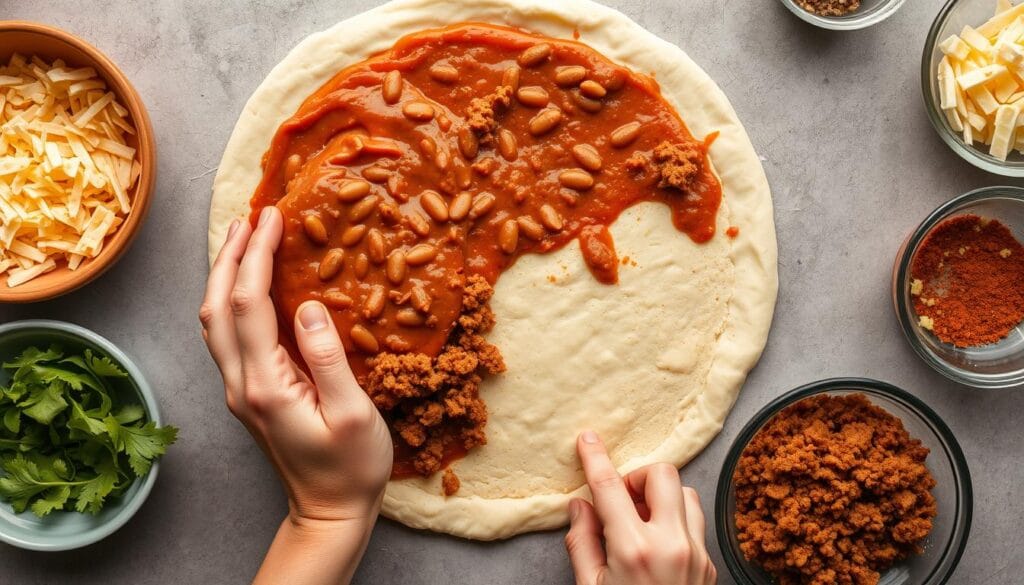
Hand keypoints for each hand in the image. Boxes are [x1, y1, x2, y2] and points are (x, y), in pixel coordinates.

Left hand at [200, 205, 392, 522]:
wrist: (329, 512)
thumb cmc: (350, 468)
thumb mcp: (353, 414)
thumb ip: (328, 358)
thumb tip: (307, 306)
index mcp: (266, 385)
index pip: (249, 304)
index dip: (257, 255)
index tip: (274, 218)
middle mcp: (242, 385)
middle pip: (216, 307)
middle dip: (229, 257)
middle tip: (250, 217)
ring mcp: (241, 391)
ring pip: (214, 322)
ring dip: (224, 276)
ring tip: (244, 240)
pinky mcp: (249, 395)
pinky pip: (229, 336)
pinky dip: (232, 300)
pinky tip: (251, 286)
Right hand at [565, 431, 716, 584]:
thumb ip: (581, 543)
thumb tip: (581, 507)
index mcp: (634, 550)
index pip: (610, 487)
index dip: (595, 458)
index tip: (588, 440)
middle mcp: (672, 546)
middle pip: (663, 474)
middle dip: (638, 478)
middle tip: (623, 500)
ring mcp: (697, 555)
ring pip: (686, 493)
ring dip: (661, 498)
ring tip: (641, 522)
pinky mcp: (710, 566)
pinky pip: (695, 523)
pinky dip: (675, 523)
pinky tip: (657, 544)